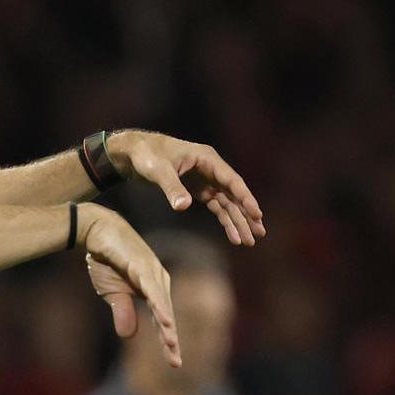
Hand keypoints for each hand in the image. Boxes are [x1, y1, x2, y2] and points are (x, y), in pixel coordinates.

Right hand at [79, 205, 179, 366]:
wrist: (95, 231)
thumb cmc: (106, 259)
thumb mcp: (112, 292)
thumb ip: (123, 311)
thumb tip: (129, 336)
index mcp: (152, 289)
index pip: (161, 319)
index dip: (166, 340)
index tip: (173, 361)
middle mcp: (157, 281)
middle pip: (166, 314)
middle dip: (169, 339)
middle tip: (175, 361)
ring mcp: (151, 272)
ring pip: (162, 304)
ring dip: (167, 325)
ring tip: (171, 345)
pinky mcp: (141, 265)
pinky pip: (152, 289)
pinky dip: (159, 305)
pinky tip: (164, 319)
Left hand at [109, 131, 266, 245]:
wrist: (134, 153)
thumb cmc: (147, 155)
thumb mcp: (158, 170)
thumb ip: (172, 188)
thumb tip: (183, 207)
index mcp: (207, 159)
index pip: (232, 180)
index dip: (246, 198)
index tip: (257, 214)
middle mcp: (211, 170)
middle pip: (235, 195)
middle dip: (247, 215)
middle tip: (260, 234)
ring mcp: (207, 181)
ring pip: (228, 204)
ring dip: (239, 222)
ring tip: (250, 241)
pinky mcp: (199, 191)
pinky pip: (217, 208)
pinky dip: (225, 222)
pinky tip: (234, 237)